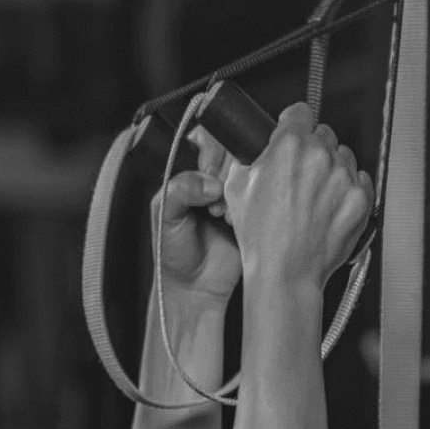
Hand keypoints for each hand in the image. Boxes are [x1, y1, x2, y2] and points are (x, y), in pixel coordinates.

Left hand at [153, 130, 239, 303]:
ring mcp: (238, 193)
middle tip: (213, 202)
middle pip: (232, 151)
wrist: (196, 288)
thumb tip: (212, 182)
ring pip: (251, 170)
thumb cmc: (173, 252)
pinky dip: (253, 203)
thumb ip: (180, 189)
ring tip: (221, 215)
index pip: (207, 140)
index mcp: (190, 173)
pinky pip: (264, 193)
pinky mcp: (255, 210)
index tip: (208, 176)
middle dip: (225, 174)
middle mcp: (216, 178)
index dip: (211, 155)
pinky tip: (236, 220)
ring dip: (239, 189)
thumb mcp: (165, 216)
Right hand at [221, 104, 373, 289]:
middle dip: (312, 149)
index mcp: (290, 146)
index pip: (300, 112)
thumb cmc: (262, 237)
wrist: (286, 273)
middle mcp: (321, 157)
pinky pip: (360, 179)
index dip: (293, 123)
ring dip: (332, 168)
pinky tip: (330, 205)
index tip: (293, 131)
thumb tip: (256, 145)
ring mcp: (344, 177)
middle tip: (299, 174)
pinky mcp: (361, 198)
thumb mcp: (237, 186)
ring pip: (343, 156)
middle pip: (323, 134)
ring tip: (315, 194)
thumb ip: (249, 155)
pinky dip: (348, 188)